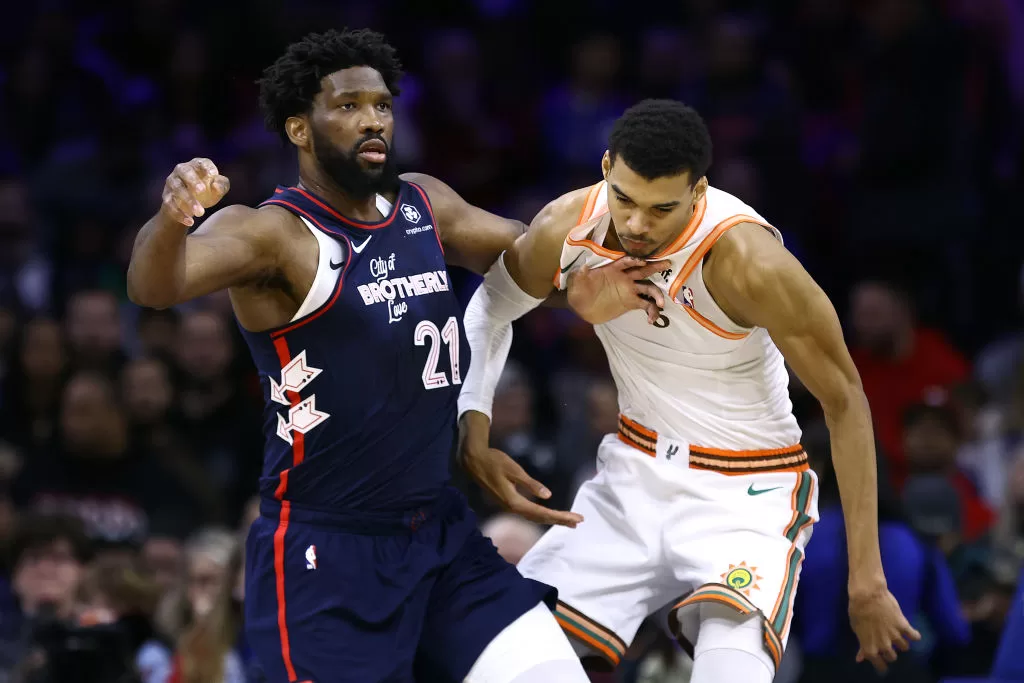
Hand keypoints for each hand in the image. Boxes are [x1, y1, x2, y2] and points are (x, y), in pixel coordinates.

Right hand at [160, 158, 230, 226]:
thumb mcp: (217, 189)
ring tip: (200, 213)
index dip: (206, 167)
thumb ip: (221, 185)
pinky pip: (170, 204)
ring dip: (188, 200)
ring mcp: (172, 183)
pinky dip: (179, 214)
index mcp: (196, 165)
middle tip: (202, 191)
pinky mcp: (166, 197)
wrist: (188, 207)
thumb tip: (216, 186)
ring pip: (177, 189)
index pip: (200, 163)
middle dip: (193, 181)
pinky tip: (190, 221)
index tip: (213, 174)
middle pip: (184, 172)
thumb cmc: (206, 192)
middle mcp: (181, 171)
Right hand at [460, 445, 582, 527]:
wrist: (474, 461)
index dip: (560, 517)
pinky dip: (541, 514)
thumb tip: (548, 496)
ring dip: (551, 519)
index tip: (576, 518)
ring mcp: (509, 506)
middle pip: (539, 518)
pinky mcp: (508, 501)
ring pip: (534, 516)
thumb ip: (530, 483)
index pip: (542, 512)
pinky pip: (528, 512)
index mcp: (514, 501)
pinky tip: (549, 514)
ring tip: (569, 521)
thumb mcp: (513, 469)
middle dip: (559, 520)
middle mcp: (512, 507)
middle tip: (578, 521)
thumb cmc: (494, 461)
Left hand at [566, 256, 671, 324]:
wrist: (581, 306)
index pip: (626, 262)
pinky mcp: (631, 303)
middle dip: (655, 267)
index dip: (634, 261)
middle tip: (667, 263)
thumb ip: (581, 275)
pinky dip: (651, 311)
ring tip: (660, 303)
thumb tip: (583, 268)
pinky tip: (651, 320)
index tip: (642, 262)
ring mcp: (629, 291)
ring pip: (648, 288)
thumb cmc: (579, 290)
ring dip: (657, 294)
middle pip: (643, 270)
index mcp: (613, 270)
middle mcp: (624, 278)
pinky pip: (646, 305)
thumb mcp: (577, 282)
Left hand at [849, 587, 921, 672]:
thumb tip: (860, 659)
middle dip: (890, 652)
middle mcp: (884, 645)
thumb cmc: (857, 611)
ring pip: (904, 648)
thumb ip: (861, 646)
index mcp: (870, 648)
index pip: (880, 665)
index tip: (882, 663)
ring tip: (899, 636)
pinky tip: (913, 633)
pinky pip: (915, 636)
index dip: (881, 665)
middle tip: (888, 645)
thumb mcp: (856, 630)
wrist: (867, 595)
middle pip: (893, 657)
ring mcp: (895, 636)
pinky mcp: (903, 625)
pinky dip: (915, 635)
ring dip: (902, 643)